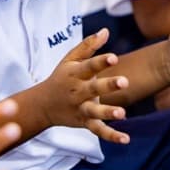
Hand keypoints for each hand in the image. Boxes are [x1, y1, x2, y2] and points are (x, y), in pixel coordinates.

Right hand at [40, 28, 132, 144]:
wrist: (43, 104)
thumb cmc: (62, 77)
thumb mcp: (70, 60)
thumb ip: (88, 46)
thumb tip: (106, 30)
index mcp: (75, 74)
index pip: (89, 66)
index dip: (101, 62)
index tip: (114, 57)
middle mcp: (78, 92)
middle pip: (94, 88)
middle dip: (109, 86)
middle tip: (125, 81)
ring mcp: (81, 108)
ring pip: (95, 112)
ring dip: (108, 112)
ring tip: (122, 113)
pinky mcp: (84, 122)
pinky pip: (98, 130)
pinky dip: (111, 136)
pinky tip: (126, 139)